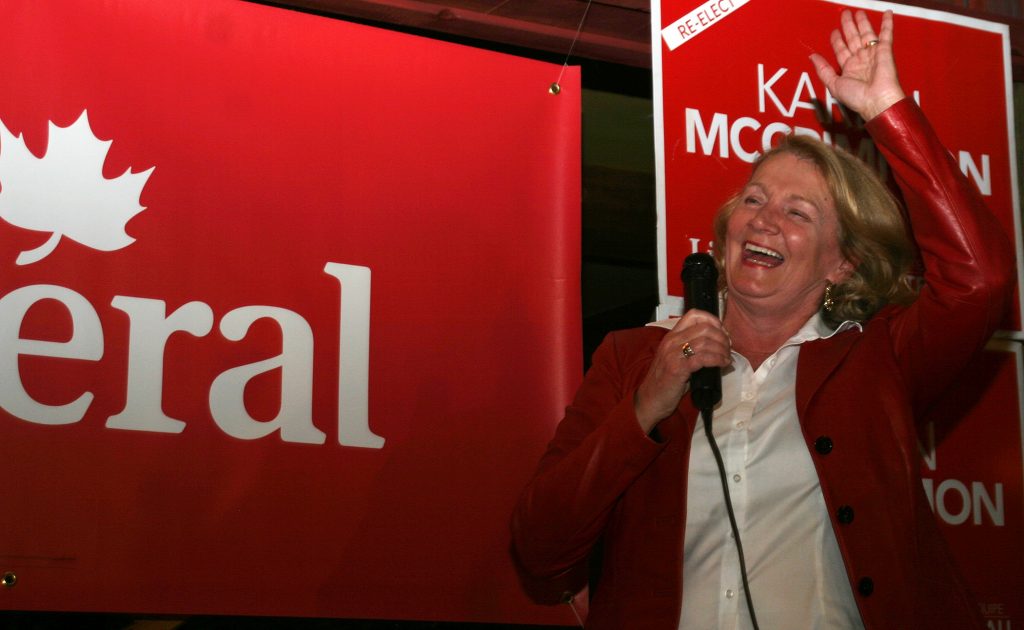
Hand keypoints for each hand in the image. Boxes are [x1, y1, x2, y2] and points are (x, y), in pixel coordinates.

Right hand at [633, 310, 731, 432]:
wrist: (650, 399)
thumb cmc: (665, 381)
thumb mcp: (676, 359)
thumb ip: (693, 350)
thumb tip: (719, 347)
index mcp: (671, 336)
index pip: (694, 315)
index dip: (713, 320)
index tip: (722, 333)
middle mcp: (671, 342)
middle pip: (704, 328)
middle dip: (722, 337)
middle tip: (728, 348)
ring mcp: (673, 354)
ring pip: (706, 342)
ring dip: (722, 349)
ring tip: (727, 358)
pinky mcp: (677, 369)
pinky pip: (703, 358)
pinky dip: (718, 359)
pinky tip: (722, 364)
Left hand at [809, 9, 905, 120]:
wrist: (876, 100)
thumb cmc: (857, 97)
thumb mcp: (833, 83)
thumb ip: (823, 69)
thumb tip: (812, 57)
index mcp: (849, 68)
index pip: (841, 50)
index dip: (837, 40)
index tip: (834, 31)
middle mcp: (861, 60)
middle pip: (853, 38)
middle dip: (848, 26)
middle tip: (845, 14)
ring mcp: (873, 54)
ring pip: (866, 34)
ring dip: (863, 22)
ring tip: (858, 12)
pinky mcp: (885, 51)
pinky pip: (887, 34)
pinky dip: (887, 23)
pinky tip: (887, 13)